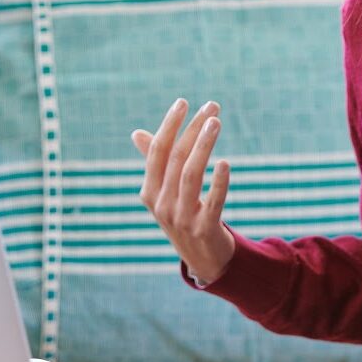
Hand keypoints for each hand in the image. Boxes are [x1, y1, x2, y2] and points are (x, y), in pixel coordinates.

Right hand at [132, 98, 235, 284]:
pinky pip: (212, 201)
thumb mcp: (165, 192)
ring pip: (190, 175)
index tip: (183, 102)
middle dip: (193, 129)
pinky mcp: (204, 229)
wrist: (204, 259)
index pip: (157, 152)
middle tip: (212, 107)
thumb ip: (154, 163)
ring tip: (217, 122)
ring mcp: (181, 218)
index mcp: (150, 192)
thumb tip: (137, 134)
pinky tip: (224, 163)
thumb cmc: (184, 217)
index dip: (169, 125)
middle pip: (176, 158)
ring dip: (204, 145)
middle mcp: (161, 205)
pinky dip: (218, 182)